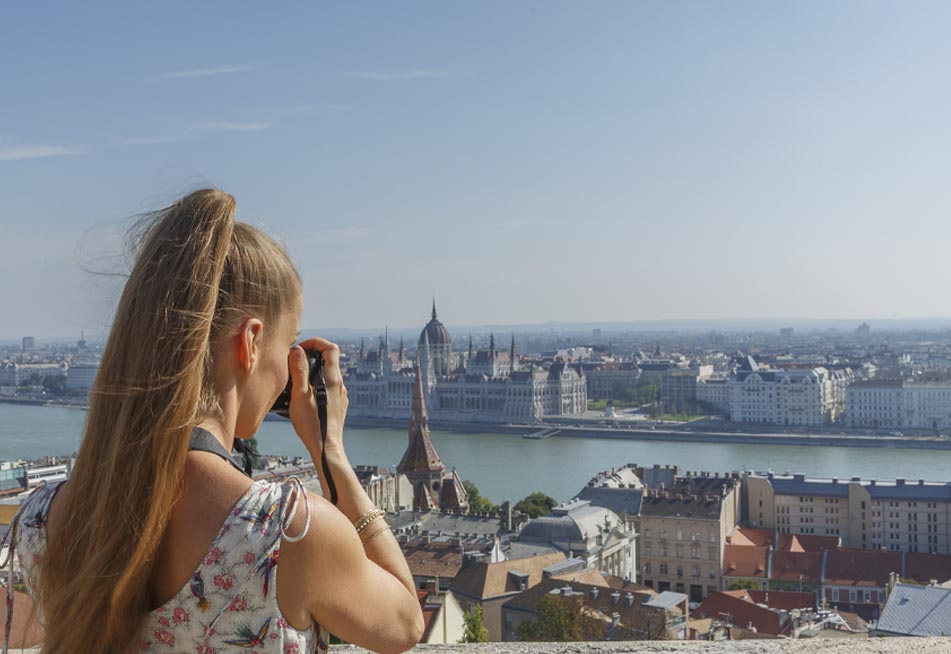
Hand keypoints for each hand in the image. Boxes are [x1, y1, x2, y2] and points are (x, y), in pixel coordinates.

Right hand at [288, 337, 348, 454]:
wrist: (325, 448)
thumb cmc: (312, 424)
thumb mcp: (300, 395)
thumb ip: (299, 371)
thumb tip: (297, 351)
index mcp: (332, 379)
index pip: (330, 347)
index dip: (316, 342)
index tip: (301, 348)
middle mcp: (340, 385)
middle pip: (329, 360)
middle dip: (312, 356)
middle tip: (295, 362)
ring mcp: (340, 395)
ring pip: (328, 374)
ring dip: (313, 371)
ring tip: (297, 380)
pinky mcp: (338, 404)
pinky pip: (328, 387)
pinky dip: (317, 384)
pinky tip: (305, 396)